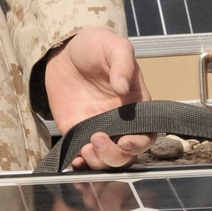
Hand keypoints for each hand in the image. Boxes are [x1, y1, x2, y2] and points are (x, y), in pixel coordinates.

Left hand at [43, 26, 152, 171]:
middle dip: (114, 156)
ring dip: (98, 163)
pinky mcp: (77, 131)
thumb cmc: (96, 46)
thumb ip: (122, 63)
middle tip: (97, 139)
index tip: (125, 141)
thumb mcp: (113, 46)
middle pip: (127, 155)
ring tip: (85, 149)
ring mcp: (98, 129)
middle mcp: (119, 122)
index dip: (139, 144)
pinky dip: (80, 164)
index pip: (146, 135)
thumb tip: (122, 87)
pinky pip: (82, 156)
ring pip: (106, 161)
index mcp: (135, 105)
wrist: (65, 50)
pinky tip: (74, 159)